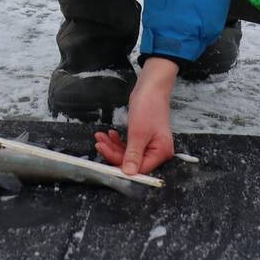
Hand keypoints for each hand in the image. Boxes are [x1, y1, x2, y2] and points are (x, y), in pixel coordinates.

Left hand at [94, 57, 177, 175]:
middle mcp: (157, 151)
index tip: (104, 158)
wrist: (151, 87)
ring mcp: (151, 145)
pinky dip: (118, 141)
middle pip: (132, 161)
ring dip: (113, 146)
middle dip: (113, 152)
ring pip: (128, 153)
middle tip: (99, 143)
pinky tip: (110, 134)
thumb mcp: (138, 132)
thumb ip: (133, 154)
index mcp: (161, 153)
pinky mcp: (144, 138)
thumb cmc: (149, 106)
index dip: (120, 165)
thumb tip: (128, 173)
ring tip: (101, 137)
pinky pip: (129, 145)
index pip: (139, 168)